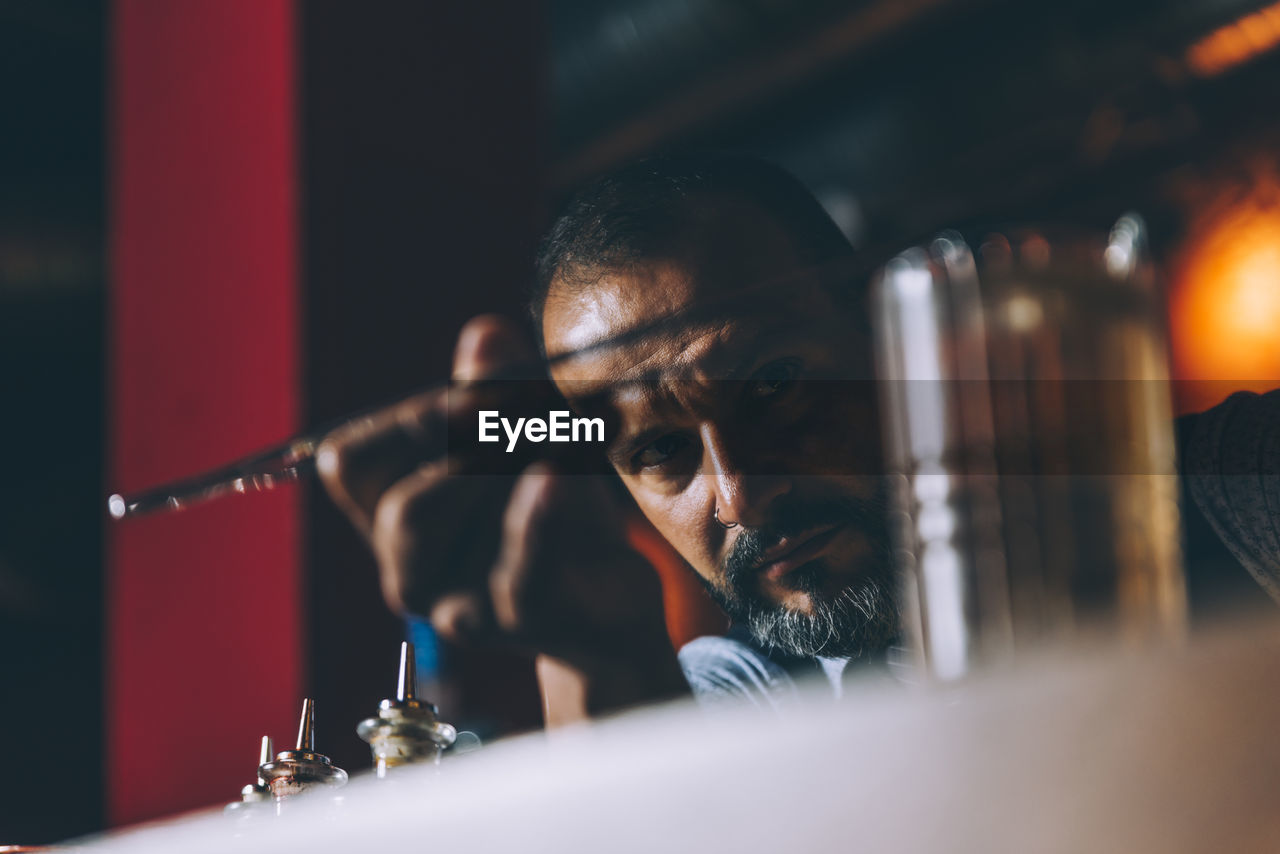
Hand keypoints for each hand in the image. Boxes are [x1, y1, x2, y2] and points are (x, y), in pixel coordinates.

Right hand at [315, 315, 686, 720]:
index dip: (406, 420)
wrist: (613, 596)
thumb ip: (503, 390)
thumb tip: (485, 333)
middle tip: (513, 404)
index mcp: (396, 521)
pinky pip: (517, 569)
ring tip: (546, 439)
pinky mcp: (517, 624)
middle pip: (394, 500)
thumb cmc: (559, 512)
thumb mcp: (532, 440)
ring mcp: (455, 607)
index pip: (349, 464)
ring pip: (425, 522)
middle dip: (448, 434)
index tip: (474, 392)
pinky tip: (553, 475)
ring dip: (485, 465)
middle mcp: (409, 571)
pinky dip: (532, 517)